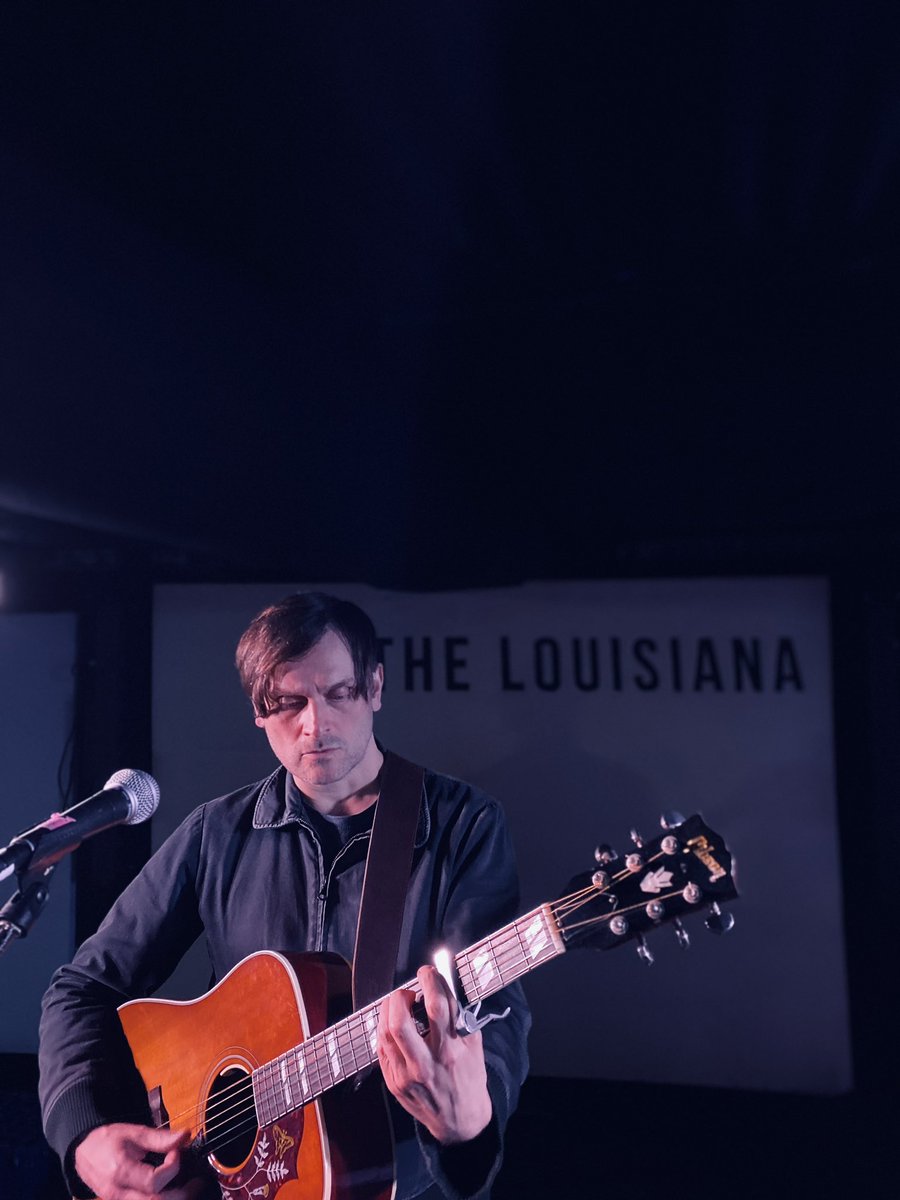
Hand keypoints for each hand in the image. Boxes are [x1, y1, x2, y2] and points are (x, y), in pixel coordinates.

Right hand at [74, 1123, 201, 1199]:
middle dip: (182, 1195)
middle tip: (198, 1182)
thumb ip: (160, 1138)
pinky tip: (174, 1192)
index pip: (153, 1182)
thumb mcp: (134, 1133)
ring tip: (191, 1189)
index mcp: (120, 1173)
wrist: (82, 1151)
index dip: (172, 1168)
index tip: (178, 1152)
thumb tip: (185, 1136)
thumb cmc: (107, 1140)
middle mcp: (118, 1194)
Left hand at [377, 965, 492, 1144]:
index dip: (430, 981)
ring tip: (398, 1004)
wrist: (459, 1121)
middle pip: (400, 1022)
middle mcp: (426, 1064)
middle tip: (407, 991)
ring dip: (388, 1010)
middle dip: (400, 997)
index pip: (437, 1006)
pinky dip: (385, 1030)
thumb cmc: (469, 1077)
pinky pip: (382, 1049)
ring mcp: (406, 1076)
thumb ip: (460, 1016)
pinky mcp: (394, 1083)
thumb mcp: (474, 1045)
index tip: (428, 971)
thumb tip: (445, 985)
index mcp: (450, 1051)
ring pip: (385, 1034)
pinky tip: (393, 1023)